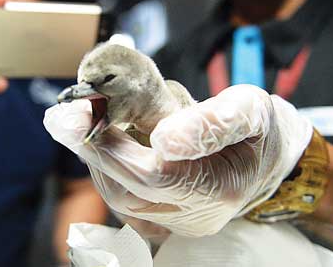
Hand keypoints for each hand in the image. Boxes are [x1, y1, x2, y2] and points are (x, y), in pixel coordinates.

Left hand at [44, 85, 311, 236]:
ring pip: (119, 197)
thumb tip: (164, 139)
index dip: (110, 146)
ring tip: (79, 122)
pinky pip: (124, 199)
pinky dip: (106, 169)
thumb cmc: (260, 129)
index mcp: (217, 189)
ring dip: (95, 157)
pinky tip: (99, 143)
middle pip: (125, 189)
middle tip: (62, 115)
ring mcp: (177, 223)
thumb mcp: (250, 110)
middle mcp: (193, 216)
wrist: (270, 160)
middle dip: (90, 148)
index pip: (151, 175)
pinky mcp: (165, 220)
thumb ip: (213, 123)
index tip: (78, 114)